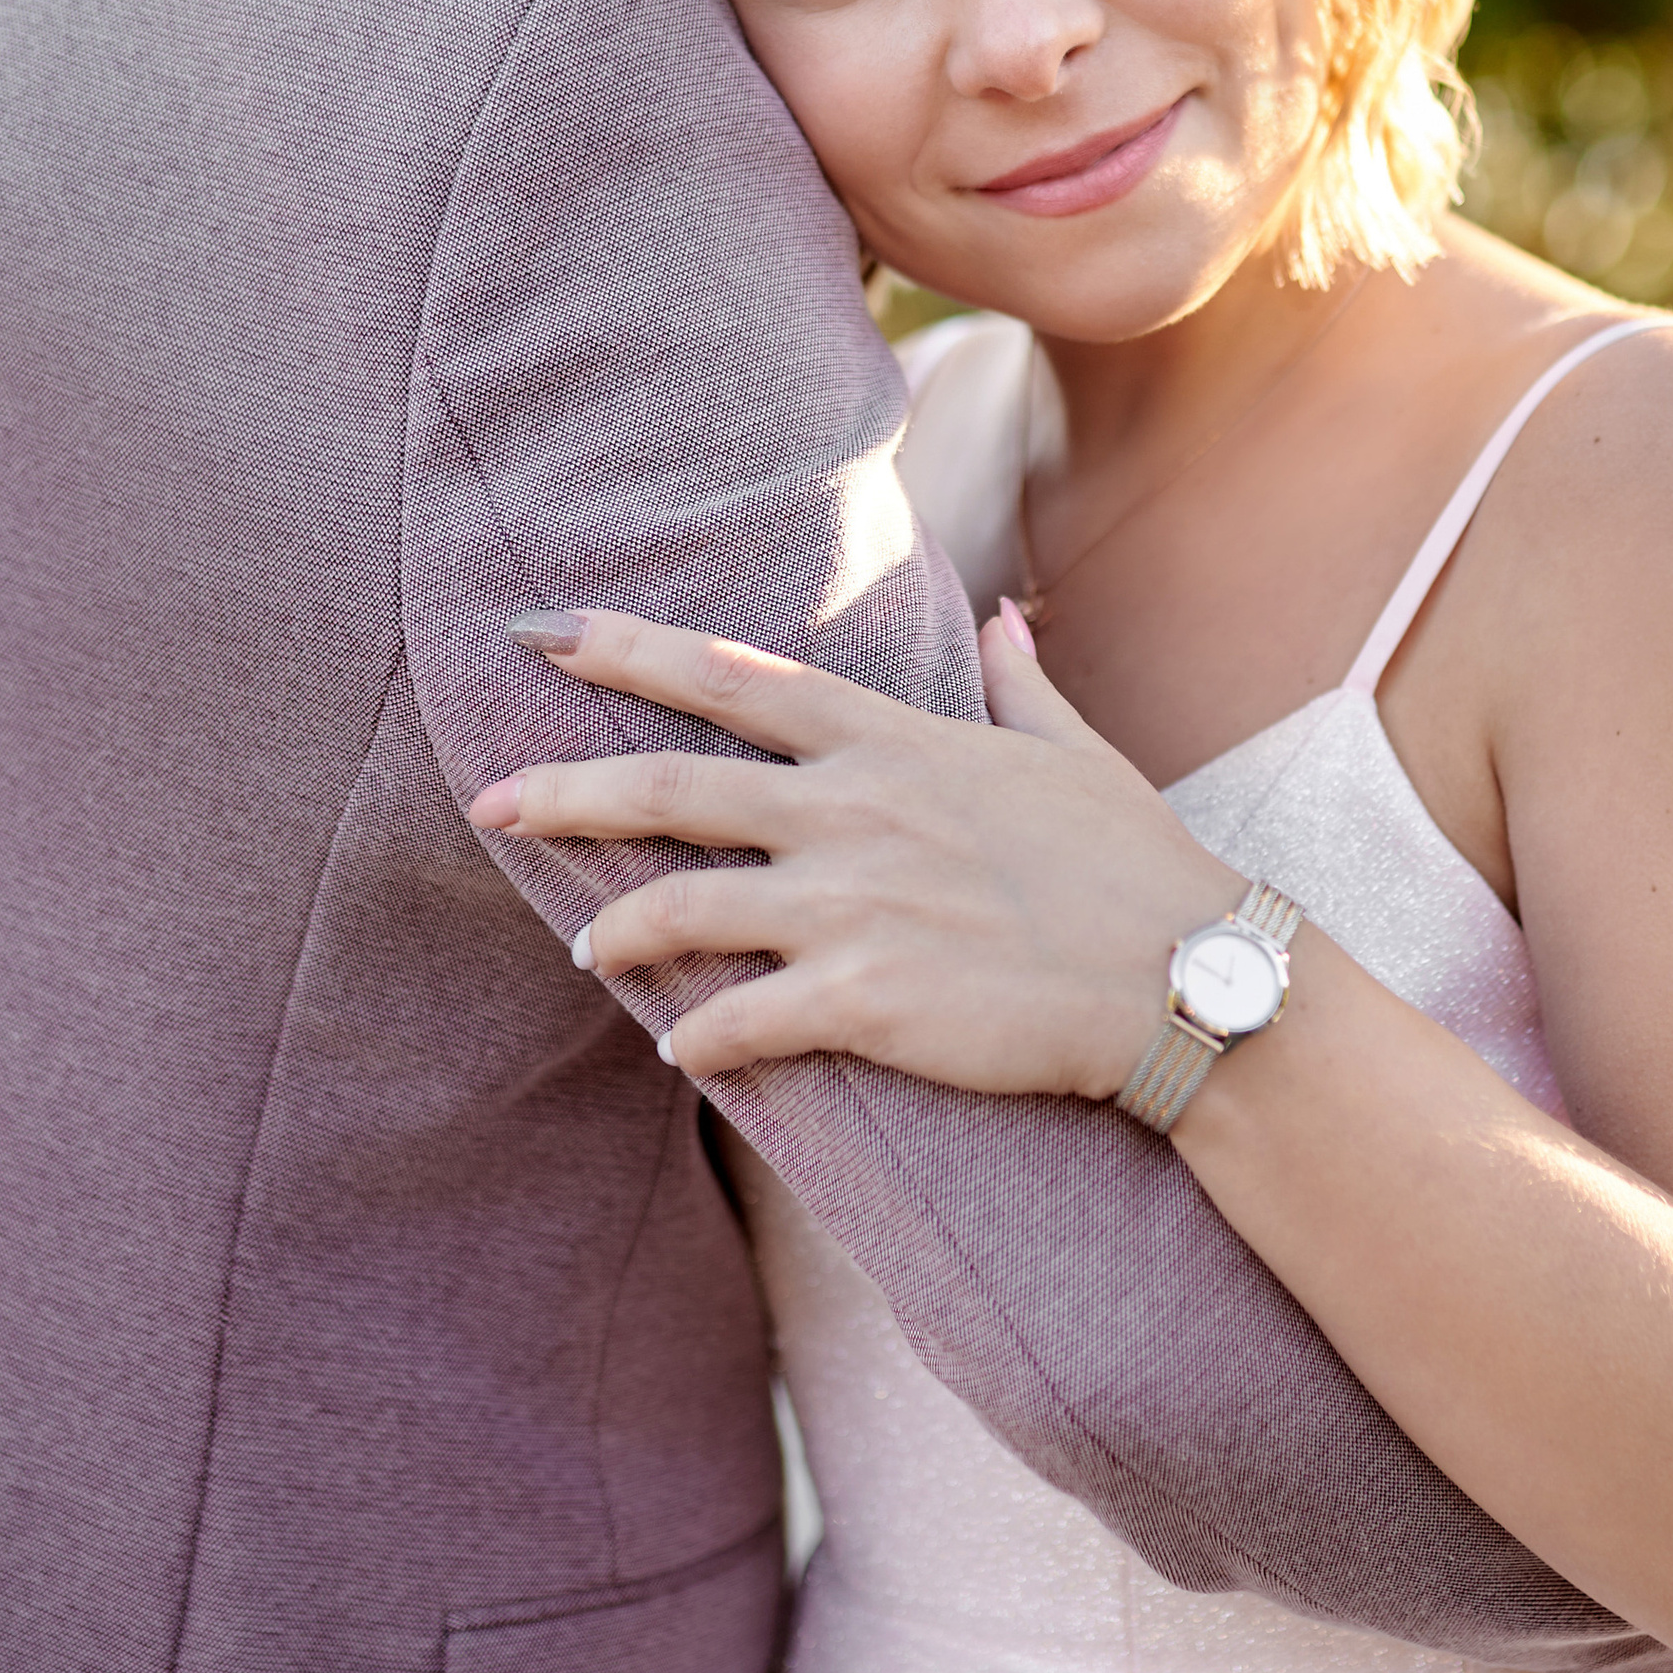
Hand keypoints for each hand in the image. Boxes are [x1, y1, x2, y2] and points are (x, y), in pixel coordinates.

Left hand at [464, 607, 1239, 1090]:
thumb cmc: (1138, 865)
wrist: (1186, 978)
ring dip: (615, 934)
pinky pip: (735, 1024)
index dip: (626, 649)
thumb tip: (1002, 618)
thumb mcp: (1077, 753)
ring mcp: (851, 906)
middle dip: (560, 791)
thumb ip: (1021, 683)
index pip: (730, 680)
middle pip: (665, 788)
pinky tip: (684, 1054)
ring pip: (678, 911)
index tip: (542, 630)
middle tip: (486, 800)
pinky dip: (696, 1041)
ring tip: (588, 952)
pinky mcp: (861, 1002)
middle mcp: (853, 812)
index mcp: (891, 744)